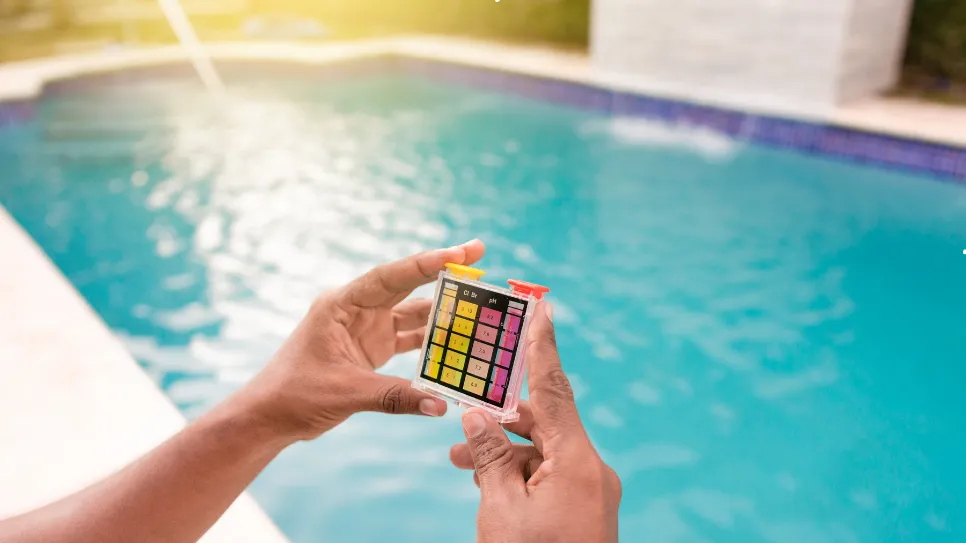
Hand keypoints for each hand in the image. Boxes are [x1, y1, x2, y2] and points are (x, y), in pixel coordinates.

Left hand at [232, 239, 485, 441]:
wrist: (269, 416)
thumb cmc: (294, 394)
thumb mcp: (346, 392)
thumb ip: (395, 396)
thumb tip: (440, 405)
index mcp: (342, 304)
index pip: (390, 277)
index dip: (427, 263)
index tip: (459, 254)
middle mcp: (356, 309)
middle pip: (406, 284)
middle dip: (442, 270)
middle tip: (477, 253)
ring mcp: (366, 328)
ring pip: (411, 313)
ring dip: (442, 310)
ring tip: (477, 303)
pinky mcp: (371, 349)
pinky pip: (408, 339)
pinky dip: (431, 341)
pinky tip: (456, 343)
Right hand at [449, 302, 621, 542]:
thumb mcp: (502, 510)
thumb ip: (490, 456)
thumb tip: (477, 417)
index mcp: (580, 463)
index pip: (555, 390)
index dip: (544, 346)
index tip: (542, 305)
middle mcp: (592, 470)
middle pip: (545, 421)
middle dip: (500, 416)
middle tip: (464, 414)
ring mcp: (591, 491)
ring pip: (543, 450)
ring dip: (503, 450)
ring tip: (459, 461)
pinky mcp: (584, 508)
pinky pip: (550, 474)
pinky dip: (518, 472)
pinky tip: (487, 481)